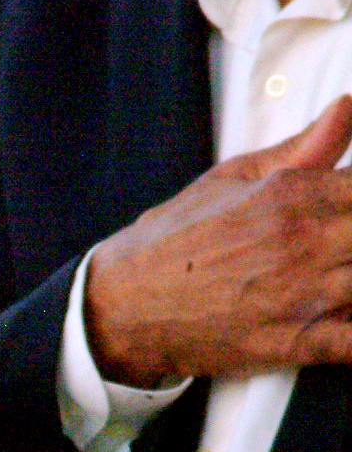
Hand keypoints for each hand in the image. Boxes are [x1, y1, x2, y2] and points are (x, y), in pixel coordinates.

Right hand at [84, 95, 351, 385]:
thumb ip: (301, 148)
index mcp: (293, 194)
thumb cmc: (172, 241)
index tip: (349, 206)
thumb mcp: (229, 178)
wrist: (122, 307)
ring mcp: (303, 296)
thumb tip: (346, 108)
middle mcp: (305, 242)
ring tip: (338, 271)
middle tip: (342, 241)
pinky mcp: (294, 343)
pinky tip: (349, 316)